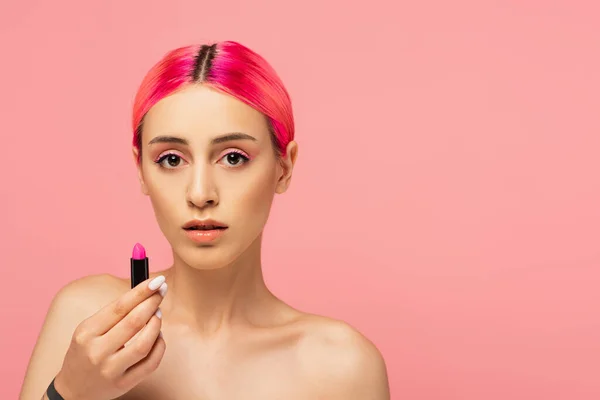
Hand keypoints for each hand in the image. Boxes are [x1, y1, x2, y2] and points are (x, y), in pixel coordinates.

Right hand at [52, 275, 167, 399]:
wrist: (73, 390)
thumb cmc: (85, 352)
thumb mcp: (89, 330)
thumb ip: (114, 314)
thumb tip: (145, 293)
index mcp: (87, 333)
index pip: (119, 307)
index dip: (141, 291)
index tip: (157, 281)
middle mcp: (97, 352)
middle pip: (133, 322)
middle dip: (152, 303)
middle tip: (161, 292)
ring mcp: (110, 370)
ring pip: (144, 344)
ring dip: (156, 325)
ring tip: (158, 315)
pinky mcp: (123, 384)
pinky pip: (151, 363)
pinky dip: (159, 346)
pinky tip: (158, 337)